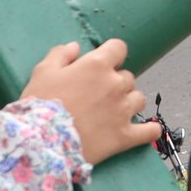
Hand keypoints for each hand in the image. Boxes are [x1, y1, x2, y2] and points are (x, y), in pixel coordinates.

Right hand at [19, 40, 159, 163]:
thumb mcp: (42, 72)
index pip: (118, 48)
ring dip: (129, 102)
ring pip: (139, 99)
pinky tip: (146, 130)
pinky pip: (150, 131)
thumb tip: (75, 46)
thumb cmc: (40, 105)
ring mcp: (123, 111)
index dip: (111, 55)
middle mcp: (115, 85)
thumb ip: (60, 55)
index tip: (103, 64)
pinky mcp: (125, 136)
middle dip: (115, 82)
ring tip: (114, 112)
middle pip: (127, 76)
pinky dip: (150, 130)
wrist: (41, 144)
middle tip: (98, 95)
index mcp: (97, 65)